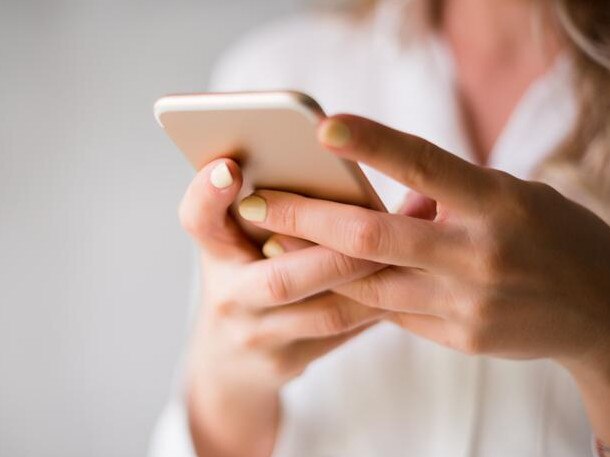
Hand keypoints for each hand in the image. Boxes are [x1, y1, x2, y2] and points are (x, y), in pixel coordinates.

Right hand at [179, 158, 384, 456]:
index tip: (230, 168)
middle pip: (282, 278)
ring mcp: (255, 336)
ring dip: (373, 281)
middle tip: (384, 223)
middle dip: (340, 254)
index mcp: (214, 252)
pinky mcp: (284, 363)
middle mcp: (227, 296)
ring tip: (412, 251)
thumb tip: (343, 172)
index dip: (207, 194)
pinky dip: (375, 306)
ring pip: (326, 312)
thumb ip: (275, 210)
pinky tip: (406, 285)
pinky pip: (341, 333)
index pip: (198, 219)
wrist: (229, 361)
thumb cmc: (246, 278)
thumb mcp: (243, 243)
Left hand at [236, 114, 609, 439]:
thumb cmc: (553, 236)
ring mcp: (467, 304)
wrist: (601, 311)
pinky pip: (391, 312)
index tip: (322, 127)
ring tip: (270, 240)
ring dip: (313, 261)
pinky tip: (322, 277)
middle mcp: (480, 255)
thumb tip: (390, 198)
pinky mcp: (458, 337)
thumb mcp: (512, 197)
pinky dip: (355, 291)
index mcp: (500, 203)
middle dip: (305, 216)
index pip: (427, 165)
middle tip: (254, 200)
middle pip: (373, 237)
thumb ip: (449, 196)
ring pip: (368, 284)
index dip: (374, 144)